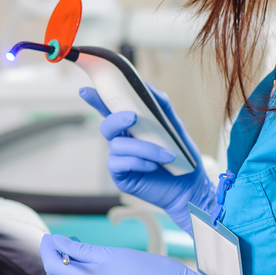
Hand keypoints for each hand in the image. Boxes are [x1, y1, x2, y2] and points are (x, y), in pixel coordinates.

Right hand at [79, 86, 215, 231]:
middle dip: (117, 119)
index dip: (96, 100)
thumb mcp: (174, 127)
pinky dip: (140, 162)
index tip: (86, 91)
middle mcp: (121, 140)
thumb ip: (161, 106)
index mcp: (130, 126)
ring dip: (145, 148)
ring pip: (119, 146)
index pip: (110, 110)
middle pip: (107, 126)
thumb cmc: (180, 156)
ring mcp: (119, 159)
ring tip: (167, 155)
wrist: (189, 186)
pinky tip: (154, 166)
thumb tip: (148, 89)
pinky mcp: (120, 176)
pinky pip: (122, 163)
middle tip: (133, 117)